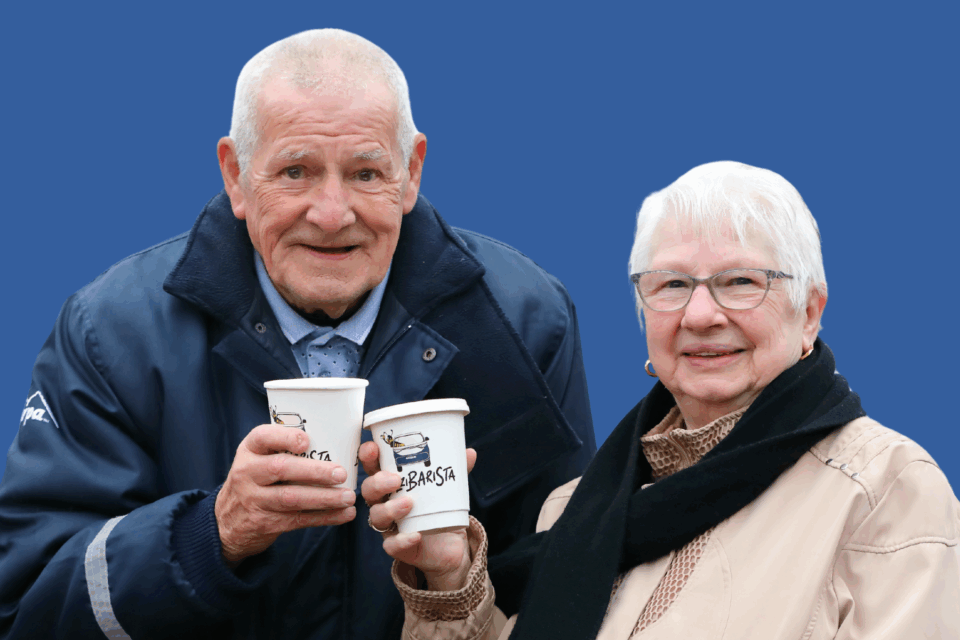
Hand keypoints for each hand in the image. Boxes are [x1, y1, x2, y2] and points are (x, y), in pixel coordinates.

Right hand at [215, 425, 356, 565]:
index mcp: (249, 450)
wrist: (226, 521)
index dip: (285, 438)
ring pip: (292, 498)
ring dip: (325, 498)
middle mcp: (247, 472)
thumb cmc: (255, 479)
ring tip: (348, 496)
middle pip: (281, 469)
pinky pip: (298, 519)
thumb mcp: (257, 458)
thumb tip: (334, 441)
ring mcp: (254, 499)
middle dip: (315, 472)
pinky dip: (324, 517)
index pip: (263, 437)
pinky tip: (344, 514)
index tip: (307, 441)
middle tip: (341, 474)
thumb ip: (283, 449)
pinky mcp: (264, 522)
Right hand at [359, 441, 476, 590]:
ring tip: (409, 503)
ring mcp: (389, 526)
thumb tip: (469, 453)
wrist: (447, 544)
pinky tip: (416, 535)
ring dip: (390, 508)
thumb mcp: (447, 489)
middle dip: (377, 482)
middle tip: (396, 480)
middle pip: (368, 491)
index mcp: (392, 485)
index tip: (372, 448)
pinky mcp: (397, 547)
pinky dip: (402, 540)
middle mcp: (385, 503)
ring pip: (377, 516)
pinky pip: (392, 545)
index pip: (373, 468)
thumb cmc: (439, 509)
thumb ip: (456, 472)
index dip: (368, 457)